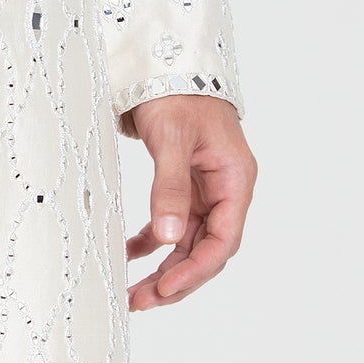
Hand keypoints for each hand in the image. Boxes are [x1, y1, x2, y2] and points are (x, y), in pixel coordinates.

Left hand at [123, 94, 254, 311]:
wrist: (165, 61)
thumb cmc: (176, 93)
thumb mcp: (171, 139)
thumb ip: (170, 188)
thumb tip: (169, 238)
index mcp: (235, 180)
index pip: (223, 241)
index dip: (195, 270)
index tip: (163, 289)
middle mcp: (225, 190)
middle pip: (207, 249)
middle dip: (176, 279)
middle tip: (139, 301)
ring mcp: (206, 189)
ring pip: (188, 242)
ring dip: (163, 267)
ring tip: (133, 292)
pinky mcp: (185, 184)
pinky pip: (172, 223)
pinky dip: (152, 241)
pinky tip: (128, 253)